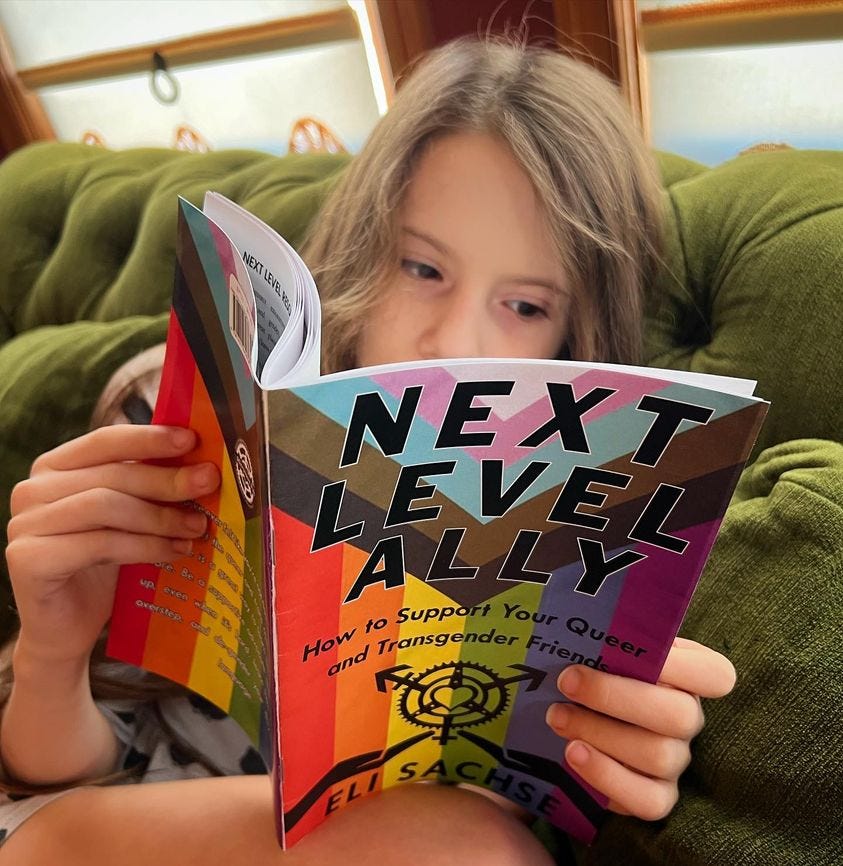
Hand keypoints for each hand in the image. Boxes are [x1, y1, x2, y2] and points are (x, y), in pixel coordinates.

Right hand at [5, 425, 219, 665]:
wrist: (69, 628)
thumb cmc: (104, 565)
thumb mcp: (130, 518)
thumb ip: (149, 489)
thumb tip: (202, 467)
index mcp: (55, 468)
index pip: (105, 441)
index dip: (149, 438)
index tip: (191, 439)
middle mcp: (33, 489)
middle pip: (111, 475)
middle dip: (166, 479)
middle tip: (208, 483)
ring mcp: (24, 524)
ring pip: (105, 506)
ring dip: (159, 516)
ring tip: (196, 527)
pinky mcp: (28, 559)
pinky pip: (99, 543)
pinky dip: (145, 546)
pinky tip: (175, 552)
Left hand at [545, 637, 735, 820]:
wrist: (575, 710)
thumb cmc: (595, 666)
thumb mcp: (609, 644)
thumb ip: (614, 636)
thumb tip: (593, 620)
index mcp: (691, 676)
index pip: (715, 675)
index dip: (683, 665)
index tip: (633, 650)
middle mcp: (690, 718)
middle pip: (678, 716)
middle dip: (615, 697)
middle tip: (567, 680)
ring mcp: (676, 760)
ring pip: (657, 755)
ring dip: (599, 733)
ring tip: (556, 716)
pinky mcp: (657, 796)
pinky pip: (648, 801)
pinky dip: (607, 777)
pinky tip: (574, 754)